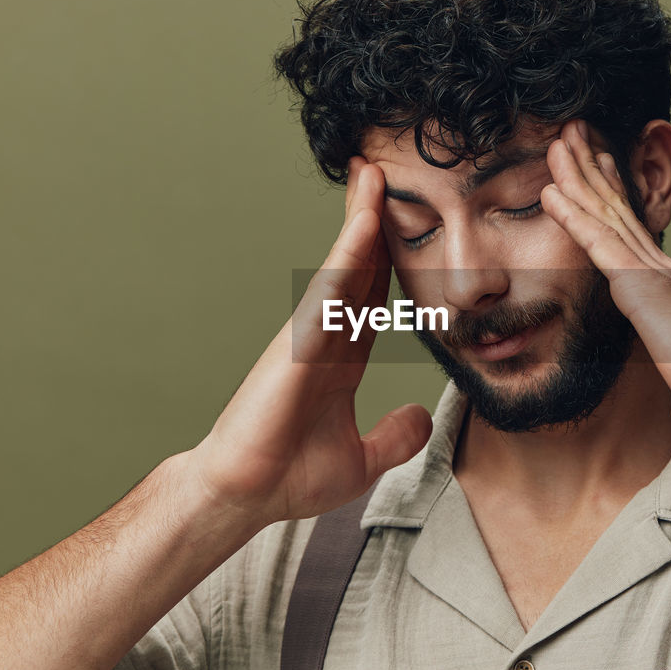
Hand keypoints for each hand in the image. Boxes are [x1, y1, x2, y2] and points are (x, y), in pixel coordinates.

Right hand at [189, 158, 431, 525]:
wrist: (248, 496)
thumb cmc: (291, 478)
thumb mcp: (363, 459)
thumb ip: (395, 437)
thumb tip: (422, 418)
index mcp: (340, 359)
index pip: (372, 297)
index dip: (388, 260)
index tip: (404, 226)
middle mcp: (325, 338)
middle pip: (358, 268)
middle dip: (373, 221)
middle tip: (387, 173)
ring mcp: (310, 335)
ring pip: (344, 266)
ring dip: (360, 218)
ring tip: (373, 173)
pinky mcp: (297, 341)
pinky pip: (330, 288)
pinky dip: (350, 253)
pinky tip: (368, 221)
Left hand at [539, 119, 670, 459]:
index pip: (633, 232)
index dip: (611, 196)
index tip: (596, 166)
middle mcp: (664, 272)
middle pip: (619, 209)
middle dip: (593, 169)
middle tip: (571, 134)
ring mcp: (654, 276)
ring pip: (606, 214)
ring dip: (578, 177)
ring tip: (557, 144)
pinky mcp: (642, 290)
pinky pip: (599, 244)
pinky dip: (573, 215)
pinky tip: (551, 193)